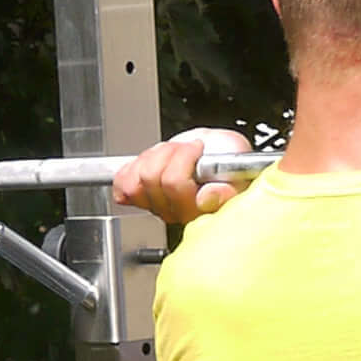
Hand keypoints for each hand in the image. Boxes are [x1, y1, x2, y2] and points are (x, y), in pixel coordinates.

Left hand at [113, 127, 250, 227]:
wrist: (217, 156)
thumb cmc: (229, 164)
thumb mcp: (238, 172)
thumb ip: (227, 189)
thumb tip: (206, 197)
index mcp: (198, 209)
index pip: (174, 183)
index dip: (184, 158)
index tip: (198, 148)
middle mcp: (175, 212)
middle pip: (151, 178)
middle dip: (169, 152)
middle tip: (185, 148)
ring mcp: (156, 206)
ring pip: (135, 180)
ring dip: (152, 158)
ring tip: (170, 154)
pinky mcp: (140, 198)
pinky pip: (122, 188)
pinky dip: (130, 170)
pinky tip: (148, 165)